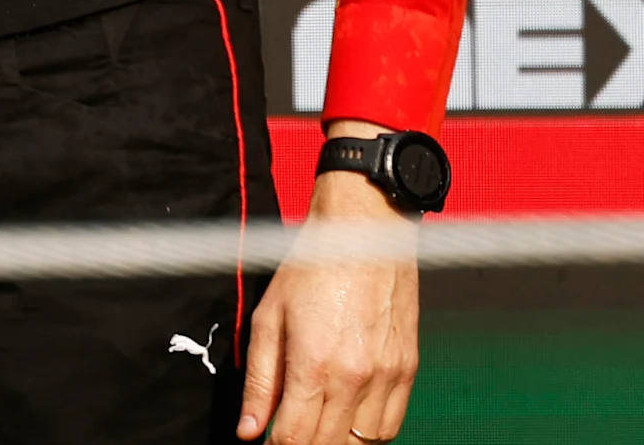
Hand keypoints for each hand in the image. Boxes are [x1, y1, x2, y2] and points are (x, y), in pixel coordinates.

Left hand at [241, 131, 419, 442]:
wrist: (365, 234)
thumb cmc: (311, 269)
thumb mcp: (268, 320)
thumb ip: (260, 382)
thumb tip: (249, 431)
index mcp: (314, 365)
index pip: (295, 439)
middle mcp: (356, 377)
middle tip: (286, 436)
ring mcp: (388, 375)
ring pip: (364, 442)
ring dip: (338, 443)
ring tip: (316, 427)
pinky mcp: (408, 369)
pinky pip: (391, 423)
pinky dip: (369, 433)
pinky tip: (347, 419)